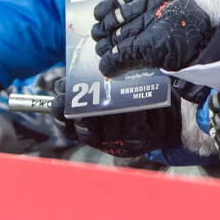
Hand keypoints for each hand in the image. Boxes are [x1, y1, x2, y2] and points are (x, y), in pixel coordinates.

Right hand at [51, 77, 177, 158]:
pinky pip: (134, 122)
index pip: (67, 127)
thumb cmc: (127, 102)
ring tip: (112, 84)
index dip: (60, 114)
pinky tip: (134, 94)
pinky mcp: (139, 139)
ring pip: (111, 122)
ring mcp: (120, 142)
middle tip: (86, 93)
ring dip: (112, 103)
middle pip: (86, 127)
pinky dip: (134, 108)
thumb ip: (88, 88)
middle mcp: (101, 139)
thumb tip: (69, 78)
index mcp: (87, 130)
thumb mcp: (105, 96)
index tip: (59, 98)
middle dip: (84, 110)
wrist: (160, 116)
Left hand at [91, 0, 211, 77]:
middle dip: (104, 27)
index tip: (99, 12)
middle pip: (120, 16)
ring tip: (100, 52)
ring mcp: (152, 23)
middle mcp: (155, 4)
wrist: (210, 48)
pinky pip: (123, 51)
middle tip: (96, 34)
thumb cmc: (194, 30)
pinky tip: (106, 66)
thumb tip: (129, 17)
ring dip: (105, 46)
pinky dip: (112, 60)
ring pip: (119, 34)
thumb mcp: (176, 8)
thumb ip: (157, 9)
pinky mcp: (149, 42)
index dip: (110, 5)